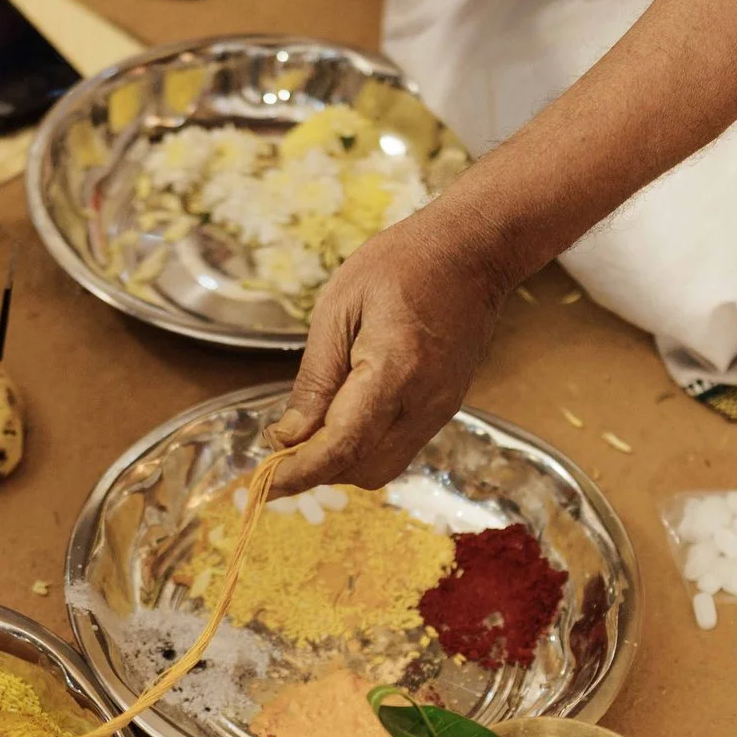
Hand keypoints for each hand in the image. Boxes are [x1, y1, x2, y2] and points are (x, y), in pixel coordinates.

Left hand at [264, 214, 513, 494]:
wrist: (473, 252)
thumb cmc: (403, 263)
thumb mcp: (338, 307)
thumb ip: (315, 378)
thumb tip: (288, 434)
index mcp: (395, 371)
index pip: (342, 446)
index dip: (299, 473)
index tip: (263, 485)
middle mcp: (424, 404)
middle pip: (362, 470)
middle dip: (317, 470)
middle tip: (280, 448)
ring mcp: (439, 411)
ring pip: (382, 468)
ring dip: (341, 463)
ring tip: (309, 434)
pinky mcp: (444, 410)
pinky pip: (398, 448)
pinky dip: (363, 449)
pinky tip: (342, 419)